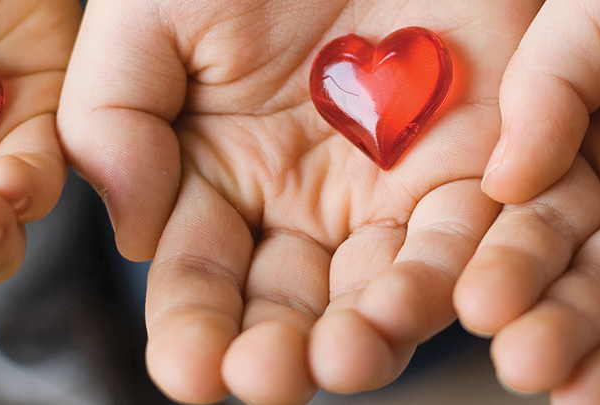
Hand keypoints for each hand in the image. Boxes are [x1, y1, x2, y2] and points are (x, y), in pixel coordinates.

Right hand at [58, 0, 538, 401]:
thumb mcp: (149, 16)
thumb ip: (117, 120)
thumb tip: (135, 236)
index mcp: (219, 183)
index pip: (200, 278)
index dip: (192, 328)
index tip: (192, 371)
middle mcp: (305, 206)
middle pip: (294, 305)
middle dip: (281, 349)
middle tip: (273, 373)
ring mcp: (392, 193)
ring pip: (386, 288)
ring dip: (374, 331)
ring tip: (351, 354)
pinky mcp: (478, 166)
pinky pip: (482, 236)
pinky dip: (474, 274)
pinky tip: (452, 305)